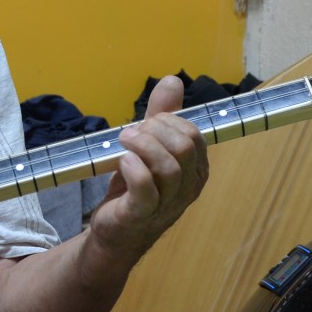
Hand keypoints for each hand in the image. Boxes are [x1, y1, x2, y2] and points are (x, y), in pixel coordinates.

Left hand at [85, 74, 207, 262]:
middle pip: (184, 146)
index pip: (193, 134)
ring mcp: (168, 204)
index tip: (145, 124)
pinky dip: (134, 168)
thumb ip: (160, 116)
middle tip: (131, 133)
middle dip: (155, 131)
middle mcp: (189, 187)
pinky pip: (146, 188)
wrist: (115, 232)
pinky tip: (122, 160)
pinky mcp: (142, 214)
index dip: (168, 121)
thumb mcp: (148, 147)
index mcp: (196, 169)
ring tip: (123, 142)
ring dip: (142, 146)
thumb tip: (173, 80)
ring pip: (169, 166)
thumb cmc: (135, 188)